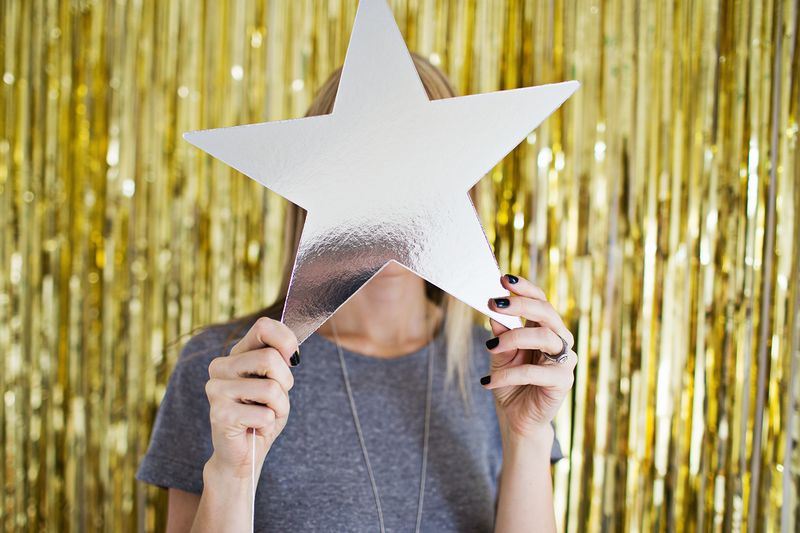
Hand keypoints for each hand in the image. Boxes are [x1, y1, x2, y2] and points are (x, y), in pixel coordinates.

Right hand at [204, 317, 298, 478]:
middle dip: (285, 382)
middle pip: (270, 358)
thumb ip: (280, 360)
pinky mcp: (219, 413)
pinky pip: (264, 414)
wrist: (244, 454)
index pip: (263, 327)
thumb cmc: (262, 415)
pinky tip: (255, 428)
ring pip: (270, 388)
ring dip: (279, 407)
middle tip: (275, 399)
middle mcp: (220, 366)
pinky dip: (269, 424)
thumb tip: (291, 350)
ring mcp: (216, 389)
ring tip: (265, 415)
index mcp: (236, 354)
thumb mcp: (278, 383)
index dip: (286, 341)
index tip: (293, 359)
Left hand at [481, 274, 576, 440]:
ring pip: (545, 336)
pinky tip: (488, 382)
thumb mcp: (499, 355)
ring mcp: (563, 361)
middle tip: (495, 303)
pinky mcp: (562, 382)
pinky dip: (509, 374)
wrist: (517, 420)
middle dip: (521, 304)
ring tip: (490, 347)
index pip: (540, 300)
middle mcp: (558, 341)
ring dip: (514, 337)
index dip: (524, 288)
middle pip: (547, 312)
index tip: (502, 279)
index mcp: (544, 329)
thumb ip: (500, 334)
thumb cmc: (510, 384)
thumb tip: (494, 313)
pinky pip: (536, 372)